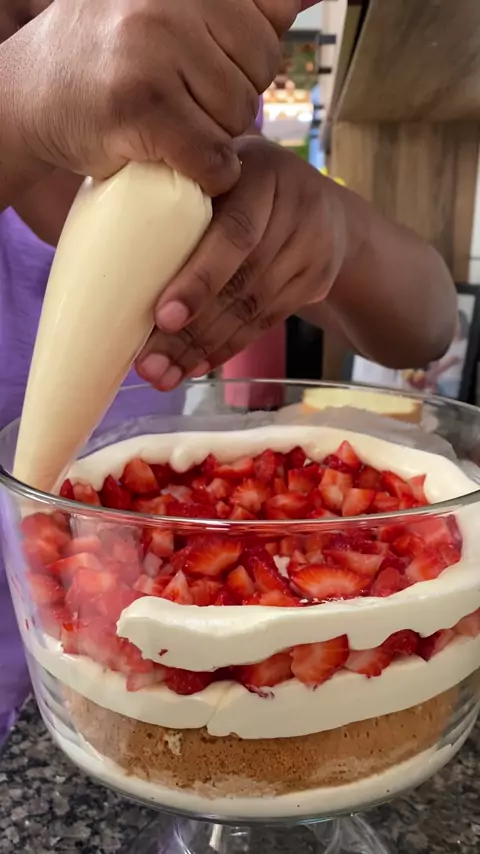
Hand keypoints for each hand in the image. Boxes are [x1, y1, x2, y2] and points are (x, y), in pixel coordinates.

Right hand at [1, 0, 298, 195]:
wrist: (29, 97)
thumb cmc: (107, 60)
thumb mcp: (167, 13)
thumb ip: (234, 10)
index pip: (266, 25)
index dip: (243, 61)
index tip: (203, 71)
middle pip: (259, 68)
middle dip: (231, 97)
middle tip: (182, 103)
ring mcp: (153, 46)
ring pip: (238, 113)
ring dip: (214, 136)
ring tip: (170, 126)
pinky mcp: (142, 104)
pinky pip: (213, 156)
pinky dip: (206, 174)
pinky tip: (177, 162)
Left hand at [136, 137, 346, 388]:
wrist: (325, 211)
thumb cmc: (242, 186)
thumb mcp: (218, 171)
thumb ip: (180, 190)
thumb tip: (107, 246)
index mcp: (259, 171)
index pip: (234, 233)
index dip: (199, 279)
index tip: (162, 317)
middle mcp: (294, 209)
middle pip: (241, 281)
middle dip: (191, 329)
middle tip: (149, 363)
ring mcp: (311, 248)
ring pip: (251, 310)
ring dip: (203, 348)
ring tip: (163, 374)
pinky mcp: (315, 282)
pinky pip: (264, 324)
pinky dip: (226, 348)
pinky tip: (195, 366)